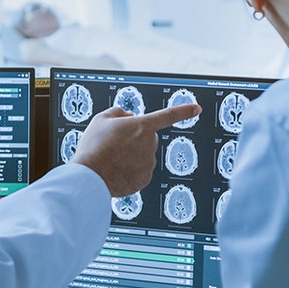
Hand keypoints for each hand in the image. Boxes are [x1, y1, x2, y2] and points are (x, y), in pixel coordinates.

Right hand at [70, 103, 200, 196]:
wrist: (91, 176)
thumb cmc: (94, 147)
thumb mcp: (101, 120)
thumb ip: (118, 113)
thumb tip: (128, 117)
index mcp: (142, 126)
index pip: (168, 116)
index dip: (184, 111)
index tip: (197, 108)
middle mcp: (150, 144)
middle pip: (148, 137)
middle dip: (136, 139)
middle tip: (115, 145)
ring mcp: (149, 163)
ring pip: (144, 155)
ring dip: (132, 155)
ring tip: (112, 160)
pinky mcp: (145, 179)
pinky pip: (140, 171)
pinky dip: (130, 170)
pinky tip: (116, 170)